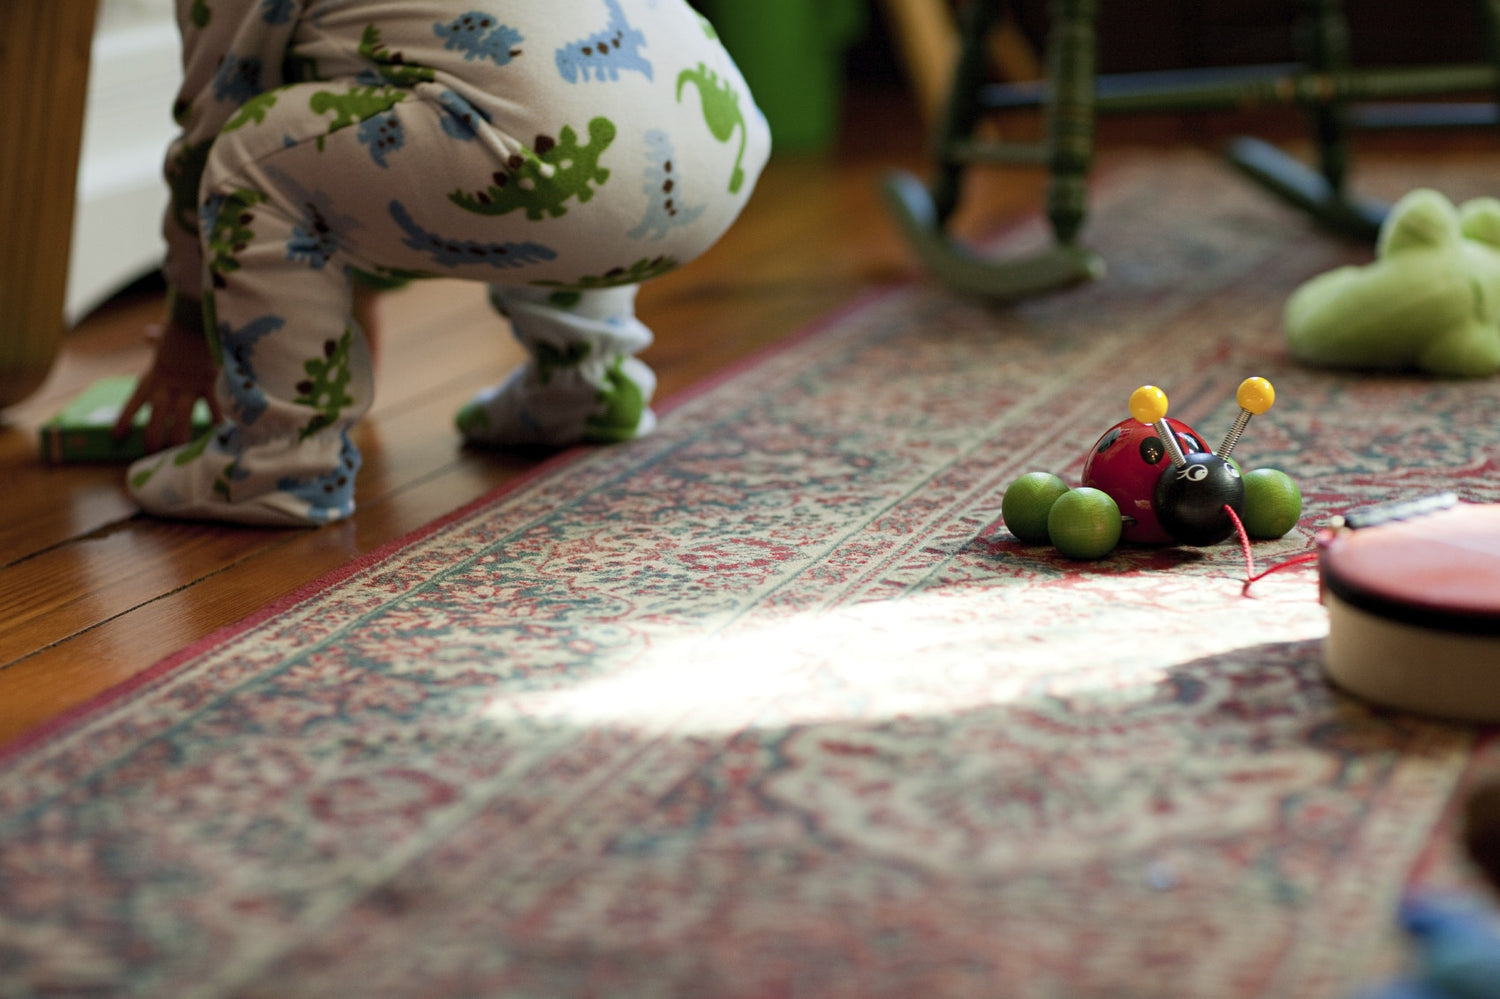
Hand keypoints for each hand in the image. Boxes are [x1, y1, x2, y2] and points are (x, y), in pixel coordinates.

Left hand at [112, 319, 224, 452]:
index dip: (125, 418)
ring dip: (180, 435)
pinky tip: (220, 432)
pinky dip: (216, 418)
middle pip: (157, 414)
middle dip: (153, 434)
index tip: (117, 436)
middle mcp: (168, 384)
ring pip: (181, 416)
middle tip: (150, 453)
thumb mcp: (166, 337)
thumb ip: (156, 339)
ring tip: (179, 452)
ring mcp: (188, 386)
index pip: (136, 400)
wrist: (196, 321)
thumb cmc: (182, 328)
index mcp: (155, 375)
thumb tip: (148, 334)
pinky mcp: (207, 384)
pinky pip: (211, 405)